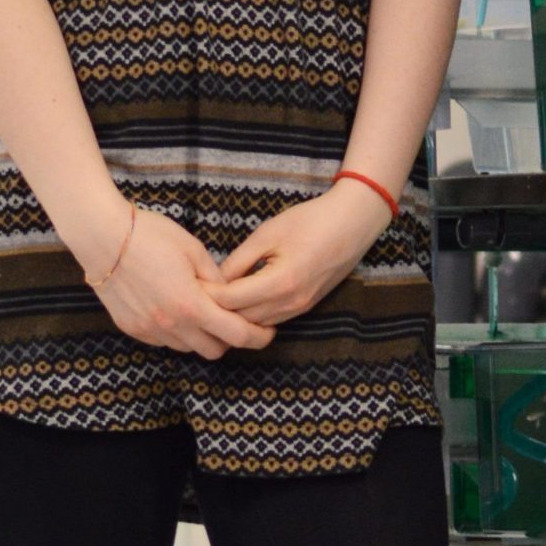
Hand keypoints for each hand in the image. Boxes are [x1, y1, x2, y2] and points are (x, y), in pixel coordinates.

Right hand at [87, 204, 276, 359]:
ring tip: (205, 312)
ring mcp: (149, 330)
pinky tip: (177, 310)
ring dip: (203, 337)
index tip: (268, 331)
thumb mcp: (194, 250)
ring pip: (188, 348)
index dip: (259, 337)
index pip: (236, 335)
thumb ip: (218, 279)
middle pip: (214, 350)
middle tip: (237, 320)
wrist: (102, 238)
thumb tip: (232, 297)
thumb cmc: (151, 236)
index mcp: (191, 305)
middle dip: (231, 339)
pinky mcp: (132, 329)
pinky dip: (178, 333)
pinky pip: (164, 341)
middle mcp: (170, 325)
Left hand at [207, 185, 391, 329]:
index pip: (231, 300)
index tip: (192, 285)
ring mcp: (300, 307)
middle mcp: (291, 302)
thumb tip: (216, 280)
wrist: (353, 223)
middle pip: (242, 318)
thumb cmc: (311, 221)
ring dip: (236, 315)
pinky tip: (242, 300)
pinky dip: (254, 314)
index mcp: (280, 282)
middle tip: (197, 295)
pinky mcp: (306, 306)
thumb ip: (240, 259)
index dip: (208, 295)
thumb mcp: (268, 233)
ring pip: (257, 324)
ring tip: (217, 299)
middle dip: (218, 309)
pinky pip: (272, 319)